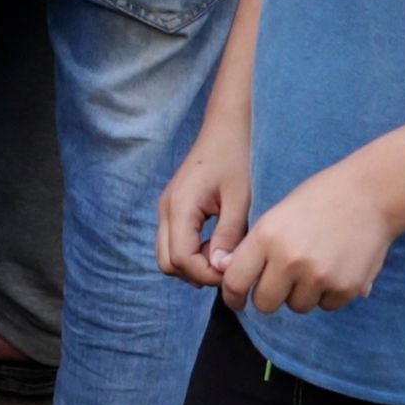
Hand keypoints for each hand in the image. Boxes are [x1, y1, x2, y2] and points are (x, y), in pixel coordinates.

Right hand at [155, 111, 255, 287]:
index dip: (206, 274)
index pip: (181, 259)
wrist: (225, 129)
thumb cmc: (234, 159)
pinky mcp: (172, 209)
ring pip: (167, 257)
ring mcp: (166, 210)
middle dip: (197, 273)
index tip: (232, 270)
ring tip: (223, 252)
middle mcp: (166, 210)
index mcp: (180, 206)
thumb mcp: (239, 198)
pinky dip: (191, 253)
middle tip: (227, 265)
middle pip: (168, 263)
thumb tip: (222, 270)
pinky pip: (173, 243)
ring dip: (193, 264)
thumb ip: (229, 235)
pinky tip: (216, 243)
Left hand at [219, 169, 398, 314]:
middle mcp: (290, 260)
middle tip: (281, 281)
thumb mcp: (277, 214)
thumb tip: (224, 273)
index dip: (232, 295)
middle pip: (264, 303)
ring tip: (315, 264)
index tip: (237, 299)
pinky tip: (336, 266)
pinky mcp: (345, 288)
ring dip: (301, 293)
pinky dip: (328, 294)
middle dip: (269, 296)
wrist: (370, 194)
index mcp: (267, 236)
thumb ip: (252, 247)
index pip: (235, 281)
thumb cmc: (319, 200)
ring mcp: (318, 277)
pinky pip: (326, 306)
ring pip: (297, 306)